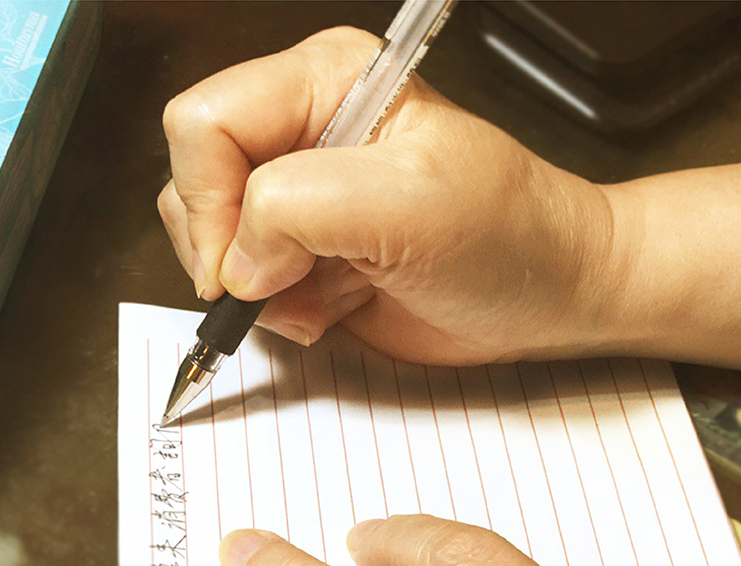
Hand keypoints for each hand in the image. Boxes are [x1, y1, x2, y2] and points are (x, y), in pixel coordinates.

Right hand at [158, 27, 622, 364]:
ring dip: (257, 288)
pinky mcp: (301, 245)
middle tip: (290, 279)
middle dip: (231, 249)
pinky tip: (329, 308)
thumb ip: (300, 207)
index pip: (204, 123)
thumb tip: (238, 255)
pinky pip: (241, 281)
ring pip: (208, 236)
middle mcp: (300, 126)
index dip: (211, 199)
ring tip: (321, 295)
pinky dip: (275, 311)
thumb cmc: (510, 235)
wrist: (549, 292)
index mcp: (323, 80)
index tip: (251, 258)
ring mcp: (297, 190)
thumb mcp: (410, 205)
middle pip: (191, 179)